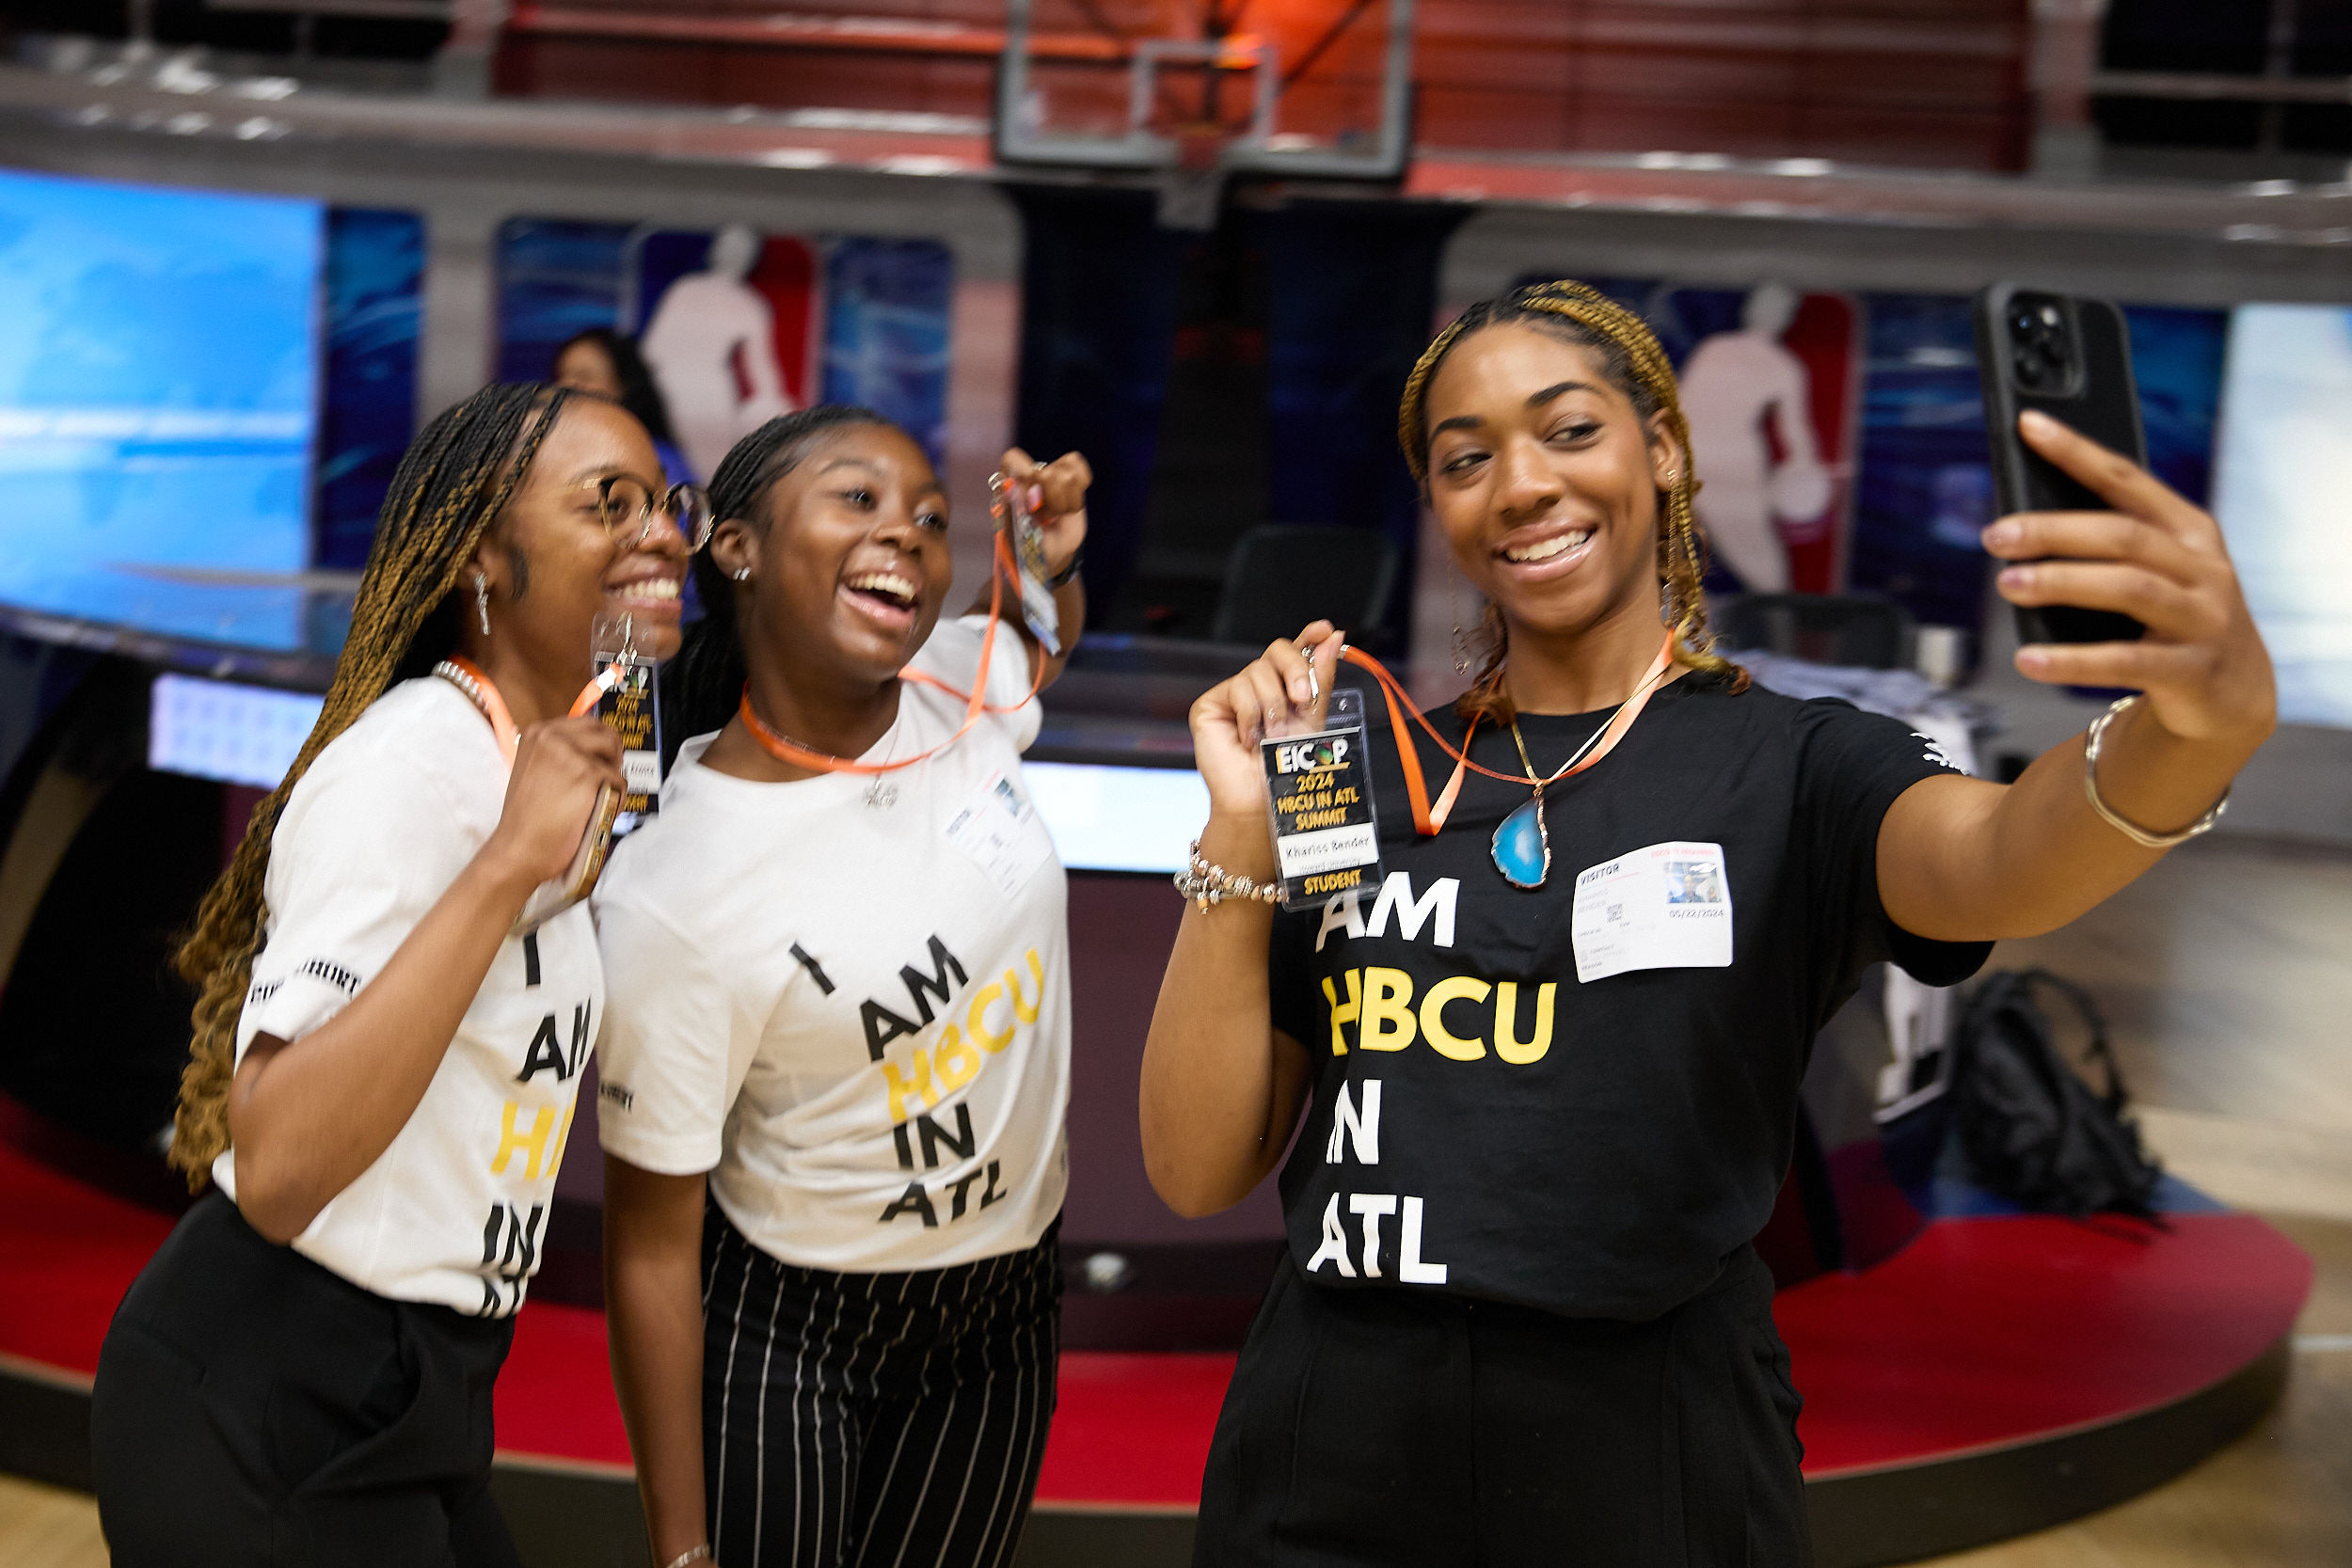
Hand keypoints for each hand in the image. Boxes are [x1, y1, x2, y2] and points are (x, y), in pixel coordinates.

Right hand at [482, 715, 626, 888]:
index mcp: (538, 733)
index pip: (584, 724)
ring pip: (614, 754)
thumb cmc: (527, 819)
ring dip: (615, 777)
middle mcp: (552, 736)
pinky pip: (620, 781)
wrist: (519, 848)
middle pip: (604, 732)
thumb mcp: (534, 771)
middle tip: (610, 776)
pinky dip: (618, 798)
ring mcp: (570, 753)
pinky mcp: (588, 774)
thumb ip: (558, 756)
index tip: (602, 759)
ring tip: (604, 797)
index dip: (599, 743)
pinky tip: (603, 811)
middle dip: (613, 754)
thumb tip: (591, 751)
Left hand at [998, 446, 1089, 577]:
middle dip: (1052, 503)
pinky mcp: (1070, 474)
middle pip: (1046, 474)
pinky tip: (1070, 504)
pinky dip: (1078, 492)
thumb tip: (1015, 487)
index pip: (1012, 459)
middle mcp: (1028, 474)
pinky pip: (1079, 467)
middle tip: (1046, 517)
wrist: (1055, 552)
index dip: (1026, 480)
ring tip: (1057, 515)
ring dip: (1065, 504)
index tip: (1032, 505)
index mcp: (1008, 485)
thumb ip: (1015, 510)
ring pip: (1067, 474)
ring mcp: (1050, 473)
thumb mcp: (1019, 536)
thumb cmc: (1032, 546)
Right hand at [1189, 621, 1345, 822]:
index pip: (1297, 652)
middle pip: (1277, 650)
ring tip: (1271, 736)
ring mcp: (1233, 693)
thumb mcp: (1312, 719)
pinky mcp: (1211, 703)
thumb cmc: (1286, 766)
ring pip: (1258, 671)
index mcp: (1286, 687)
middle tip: (1301, 699)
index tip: (1325, 630)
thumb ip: (1320, 678)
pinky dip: (1250, 717)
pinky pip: (1237, 689)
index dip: (1309, 636)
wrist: (1262, 796)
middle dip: (1295, 670)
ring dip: (1272, 706)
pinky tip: (1248, 740)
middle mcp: (1259, 686)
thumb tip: (1332, 637)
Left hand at [1982, 410, 2275, 746]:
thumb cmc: (2173, 617)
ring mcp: (2203, 618)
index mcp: (2188, 530)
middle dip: (2054, 530)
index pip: (2126, 479)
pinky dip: (2072, 660)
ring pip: (2129, 588)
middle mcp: (2202, 567)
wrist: (2234, 691)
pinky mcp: (2192, 670)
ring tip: (2007, 583)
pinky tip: (2028, 659)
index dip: (2077, 451)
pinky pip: (2126, 660)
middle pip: (2123, 535)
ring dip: (2061, 582)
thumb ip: (2104, 548)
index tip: (2029, 425)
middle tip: (1995, 535)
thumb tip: (2019, 527)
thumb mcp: (2152, 572)